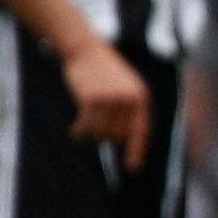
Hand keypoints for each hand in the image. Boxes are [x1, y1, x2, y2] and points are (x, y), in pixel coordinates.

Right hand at [62, 39, 149, 170]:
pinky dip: (80, 132)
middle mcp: (129, 99)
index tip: (133, 168)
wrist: (86, 48)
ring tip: (83, 127)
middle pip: (117, 135)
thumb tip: (121, 138)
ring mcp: (111, 99)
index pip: (141, 130)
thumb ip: (127, 109)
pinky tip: (76, 130)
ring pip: (100, 132)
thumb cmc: (103, 70)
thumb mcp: (124, 86)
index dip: (137, 150)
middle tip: (94, 128)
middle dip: (105, 136)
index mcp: (141, 97)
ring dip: (90, 134)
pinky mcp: (92, 99)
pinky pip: (86, 127)